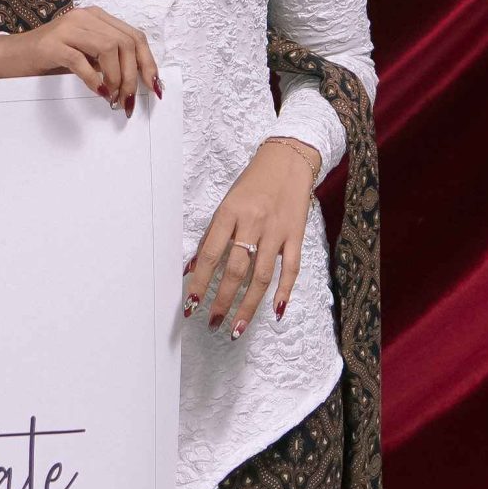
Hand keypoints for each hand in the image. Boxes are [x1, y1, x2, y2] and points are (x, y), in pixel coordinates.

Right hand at [0, 6, 162, 117]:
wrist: (11, 57)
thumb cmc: (50, 58)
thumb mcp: (85, 55)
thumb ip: (108, 59)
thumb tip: (137, 81)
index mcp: (95, 17)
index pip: (134, 35)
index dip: (148, 62)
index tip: (153, 86)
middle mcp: (83, 17)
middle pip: (125, 42)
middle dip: (132, 75)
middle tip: (128, 99)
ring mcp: (66, 28)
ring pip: (108, 48)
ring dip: (116, 78)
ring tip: (113, 98)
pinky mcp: (51, 45)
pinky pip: (81, 61)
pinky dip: (94, 79)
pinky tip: (97, 92)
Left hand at [184, 136, 321, 338]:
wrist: (287, 161)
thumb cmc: (252, 184)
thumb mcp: (226, 203)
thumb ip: (212, 235)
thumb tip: (191, 267)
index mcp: (230, 212)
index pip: (210, 253)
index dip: (199, 281)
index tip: (191, 303)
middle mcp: (253, 223)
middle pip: (236, 270)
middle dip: (222, 300)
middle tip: (212, 322)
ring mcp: (276, 231)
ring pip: (261, 276)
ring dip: (248, 305)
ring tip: (237, 327)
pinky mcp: (296, 236)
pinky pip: (291, 269)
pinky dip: (284, 292)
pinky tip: (276, 312)